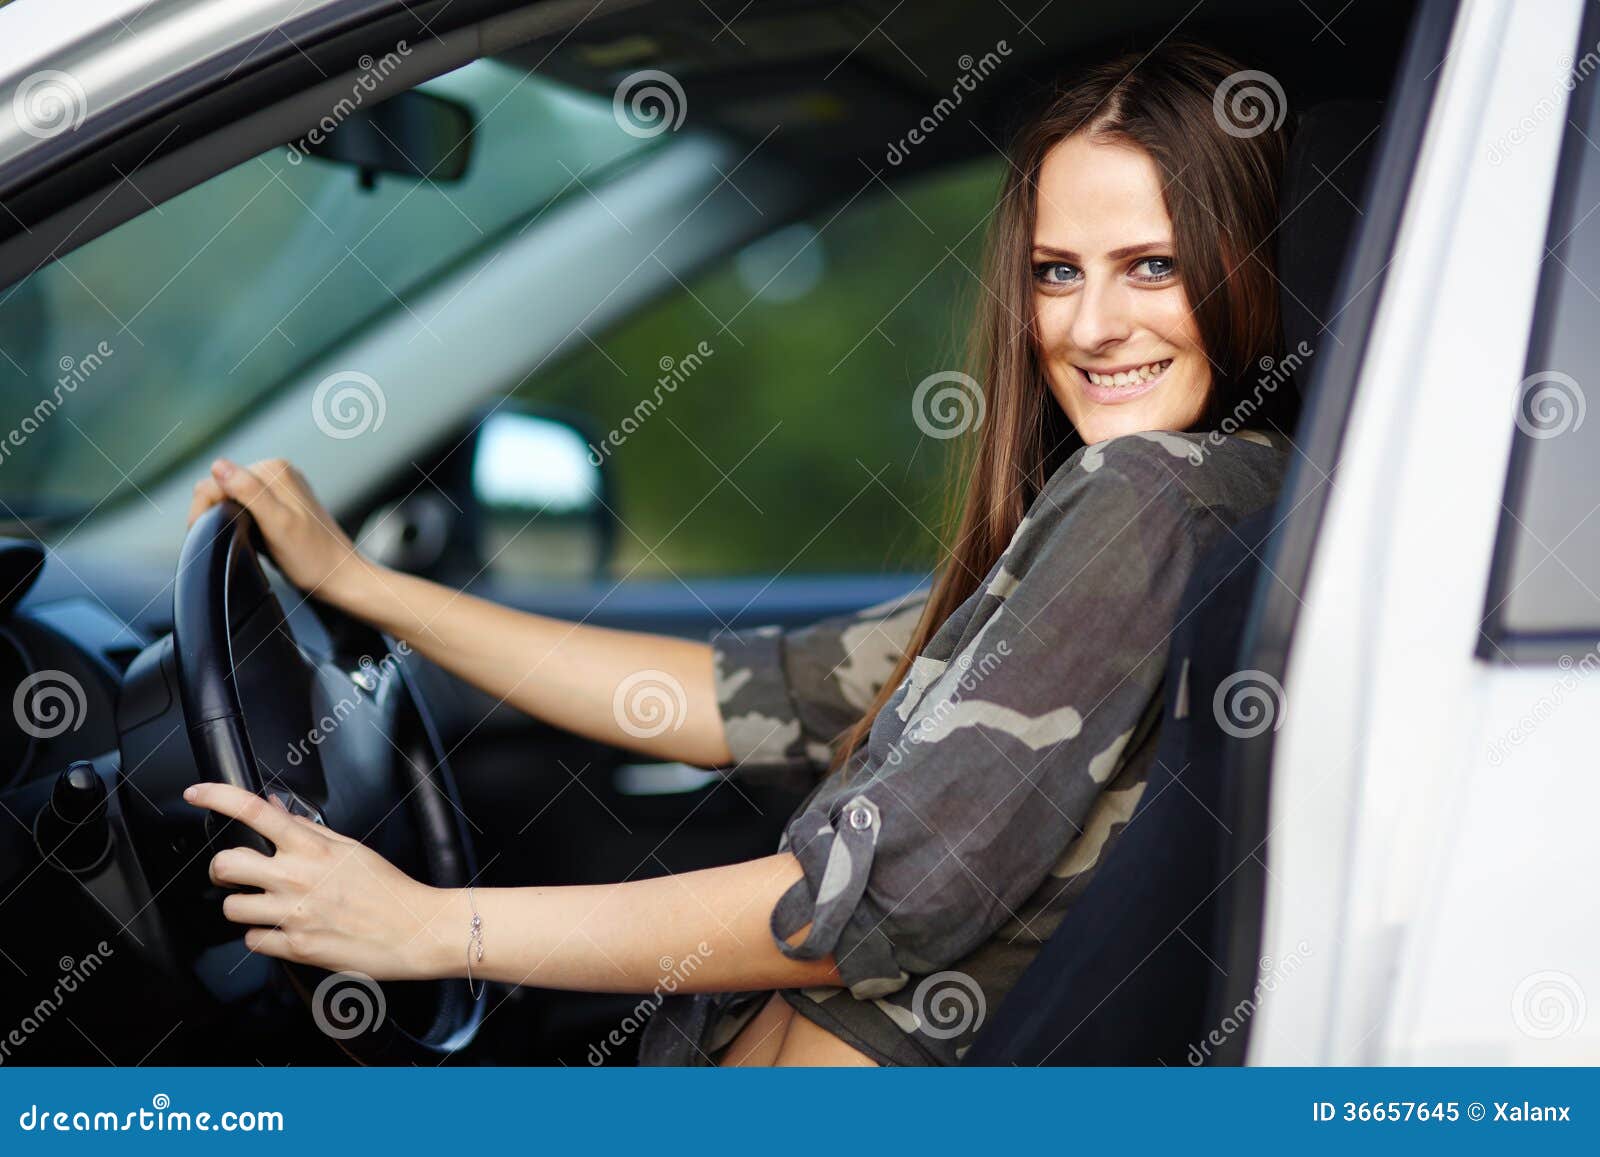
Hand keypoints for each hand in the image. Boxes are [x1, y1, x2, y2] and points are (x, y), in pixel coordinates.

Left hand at [182, 781, 459, 980]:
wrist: (413, 930)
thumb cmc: (388, 889)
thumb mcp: (350, 847)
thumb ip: (308, 829)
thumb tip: (277, 809)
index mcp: (312, 847)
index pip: (254, 810)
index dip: (217, 797)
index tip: (197, 793)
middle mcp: (296, 877)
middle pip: (225, 864)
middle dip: (221, 868)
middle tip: (231, 872)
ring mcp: (292, 914)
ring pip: (231, 907)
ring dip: (242, 905)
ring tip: (264, 905)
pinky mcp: (294, 948)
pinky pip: (252, 940)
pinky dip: (261, 936)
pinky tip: (281, 929)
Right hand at [187, 457, 372, 604]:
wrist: (340, 577)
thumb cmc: (312, 558)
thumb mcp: (276, 524)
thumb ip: (249, 492)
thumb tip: (219, 466)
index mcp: (274, 470)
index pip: (217, 478)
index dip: (203, 507)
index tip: (200, 534)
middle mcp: (278, 471)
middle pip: (223, 485)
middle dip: (213, 511)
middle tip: (220, 542)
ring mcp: (281, 487)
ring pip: (232, 496)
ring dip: (225, 516)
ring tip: (236, 541)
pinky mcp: (282, 503)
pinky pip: (247, 505)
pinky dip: (240, 521)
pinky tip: (250, 538)